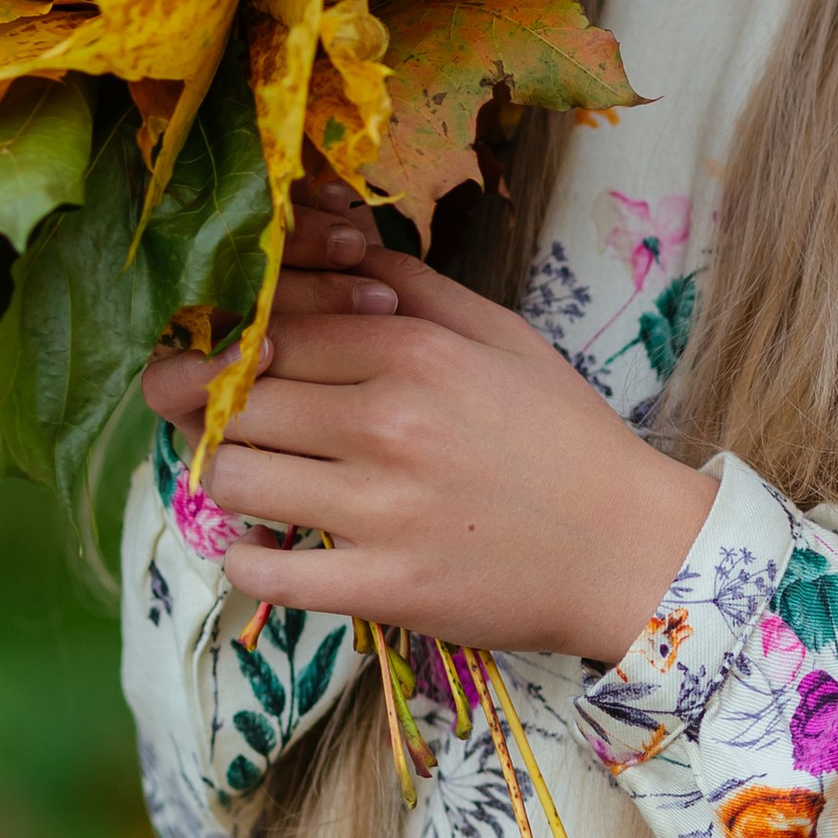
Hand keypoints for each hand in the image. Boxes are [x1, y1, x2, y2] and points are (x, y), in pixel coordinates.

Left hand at [141, 167, 715, 667]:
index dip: (234, 342)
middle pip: (236, 400)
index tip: (227, 359)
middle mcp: (388, 424)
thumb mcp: (502, 336)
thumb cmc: (566, 436)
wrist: (631, 549)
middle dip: (207, 405)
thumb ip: (414, 287)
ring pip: (232, 478)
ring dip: (222, 477)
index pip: (272, 328)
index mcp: (415, 353)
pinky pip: (262, 572)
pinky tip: (265, 544)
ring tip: (251, 477)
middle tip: (218, 416)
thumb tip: (339, 249)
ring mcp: (380, 511)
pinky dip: (243, 558)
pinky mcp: (382, 587)